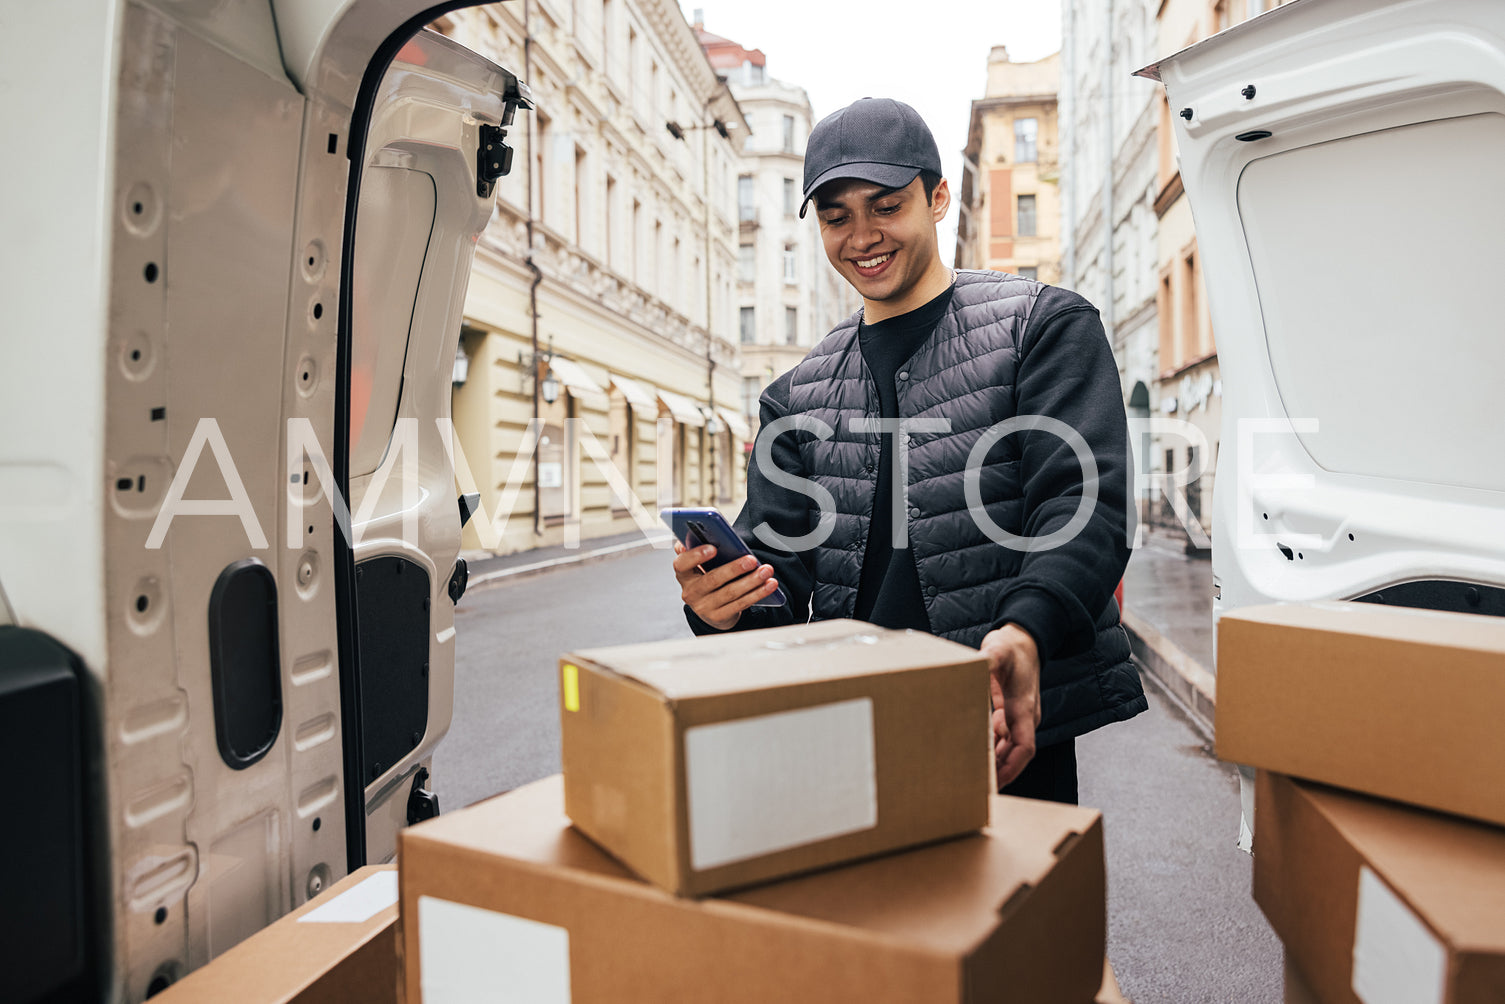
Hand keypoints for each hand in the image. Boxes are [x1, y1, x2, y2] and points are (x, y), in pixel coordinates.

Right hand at [672, 541, 780, 630]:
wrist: (712, 607)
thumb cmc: (709, 576)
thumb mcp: (703, 564)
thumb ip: (701, 549)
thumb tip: (701, 534)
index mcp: (684, 574)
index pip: (681, 564)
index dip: (695, 556)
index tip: (713, 548)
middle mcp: (690, 592)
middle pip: (712, 579)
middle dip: (734, 568)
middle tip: (751, 560)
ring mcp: (704, 607)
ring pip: (730, 593)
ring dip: (751, 581)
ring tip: (766, 571)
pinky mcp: (719, 617)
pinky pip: (741, 604)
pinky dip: (757, 593)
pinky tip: (769, 585)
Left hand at [978, 623, 1041, 787]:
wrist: (1024, 638)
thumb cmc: (1010, 646)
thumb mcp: (996, 652)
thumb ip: (989, 671)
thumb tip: (985, 693)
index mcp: (1024, 706)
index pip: (1025, 747)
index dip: (1012, 767)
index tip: (997, 782)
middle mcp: (1026, 714)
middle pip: (1018, 753)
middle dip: (1001, 771)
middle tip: (978, 786)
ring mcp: (1021, 714)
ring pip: (1013, 747)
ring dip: (998, 762)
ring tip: (977, 777)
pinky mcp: (1014, 711)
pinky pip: (1009, 737)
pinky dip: (996, 749)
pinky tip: (981, 755)